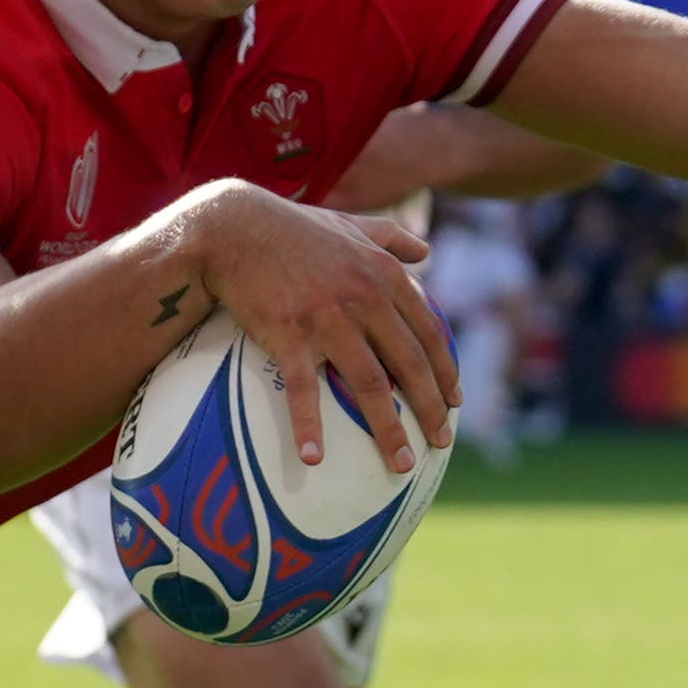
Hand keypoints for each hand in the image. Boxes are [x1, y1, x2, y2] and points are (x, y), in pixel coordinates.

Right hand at [182, 184, 455, 473]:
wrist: (232, 227)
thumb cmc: (291, 227)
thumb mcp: (351, 223)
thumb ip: (392, 236)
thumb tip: (425, 250)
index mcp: (384, 275)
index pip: (428, 333)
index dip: (445, 370)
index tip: (455, 402)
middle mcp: (365, 298)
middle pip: (409, 365)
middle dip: (430, 409)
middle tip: (441, 442)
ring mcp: (328, 318)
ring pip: (370, 384)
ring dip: (388, 429)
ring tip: (400, 464)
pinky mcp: (288, 334)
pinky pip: (304, 389)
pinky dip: (309, 426)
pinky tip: (314, 459)